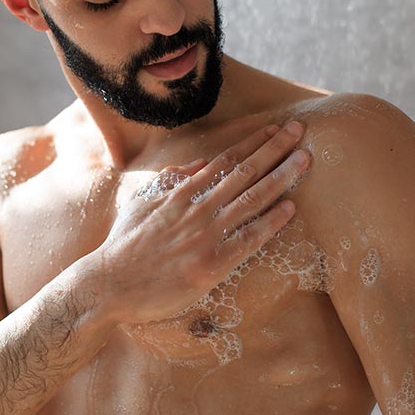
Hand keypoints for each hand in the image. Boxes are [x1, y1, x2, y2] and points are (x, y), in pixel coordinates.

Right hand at [87, 121, 312, 323]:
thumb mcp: (142, 202)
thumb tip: (198, 164)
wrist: (109, 285)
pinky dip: (271, 222)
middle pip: (245, 172)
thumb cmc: (124, 246)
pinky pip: (248, 239)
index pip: (224, 161)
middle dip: (275, 149)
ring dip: (282, 177)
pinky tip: (291, 208)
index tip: (274, 130)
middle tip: (300, 130)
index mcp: (181, 193)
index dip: (253, 143)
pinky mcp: (211, 265)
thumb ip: (170, 181)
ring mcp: (205, 236)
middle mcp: (197, 209)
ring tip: (305, 159)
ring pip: (252, 199)